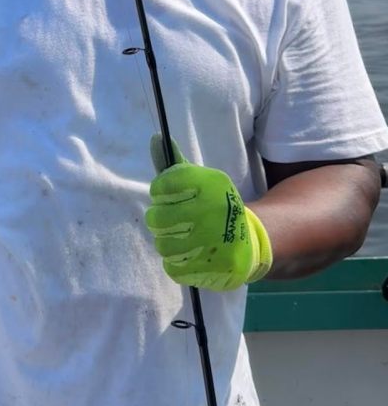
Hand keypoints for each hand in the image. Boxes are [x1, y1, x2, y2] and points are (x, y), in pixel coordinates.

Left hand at [145, 137, 272, 290]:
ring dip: (168, 243)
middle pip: (156, 219)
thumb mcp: (196, 181)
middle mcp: (214, 211)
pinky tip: (191, 255)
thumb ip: (172, 165)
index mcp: (211, 185)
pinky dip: (177, 263)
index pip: (161, 186)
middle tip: (175, 221)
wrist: (248, 239)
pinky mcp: (216, 267)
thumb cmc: (211, 206)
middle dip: (161, 221)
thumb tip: (156, 138)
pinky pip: (174, 268)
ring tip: (184, 239)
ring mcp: (217, 241)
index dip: (160, 193)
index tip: (169, 196)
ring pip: (163, 245)